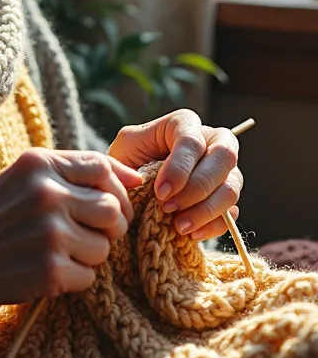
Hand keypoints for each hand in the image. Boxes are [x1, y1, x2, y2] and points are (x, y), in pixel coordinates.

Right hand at [0, 148, 142, 334]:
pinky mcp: (51, 270)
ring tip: (61, 253)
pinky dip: (75, 279)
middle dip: (109, 227)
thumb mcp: (24, 178)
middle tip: (88, 234)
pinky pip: (90, 276)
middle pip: (113, 209)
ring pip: (106, 247)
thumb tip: (136, 179)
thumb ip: (73, 171)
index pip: (102, 167)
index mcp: (40, 164)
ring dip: (90, 255)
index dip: (116, 188)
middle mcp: (48, 194)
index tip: (113, 203)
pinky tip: (49, 271)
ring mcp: (51, 233)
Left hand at [108, 109, 242, 242]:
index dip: (179, 169)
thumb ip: (138, 157)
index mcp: (184, 123)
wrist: (133, 185)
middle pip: (224, 157)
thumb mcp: (125, 150)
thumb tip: (153, 184)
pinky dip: (213, 226)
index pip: (192, 141)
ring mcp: (224, 170)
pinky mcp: (226, 198)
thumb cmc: (128, 160)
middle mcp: (211, 141)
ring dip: (206, 210)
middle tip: (169, 208)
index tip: (160, 192)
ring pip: (232, 187)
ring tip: (179, 226)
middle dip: (197, 188)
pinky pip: (232, 214)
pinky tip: (191, 234)